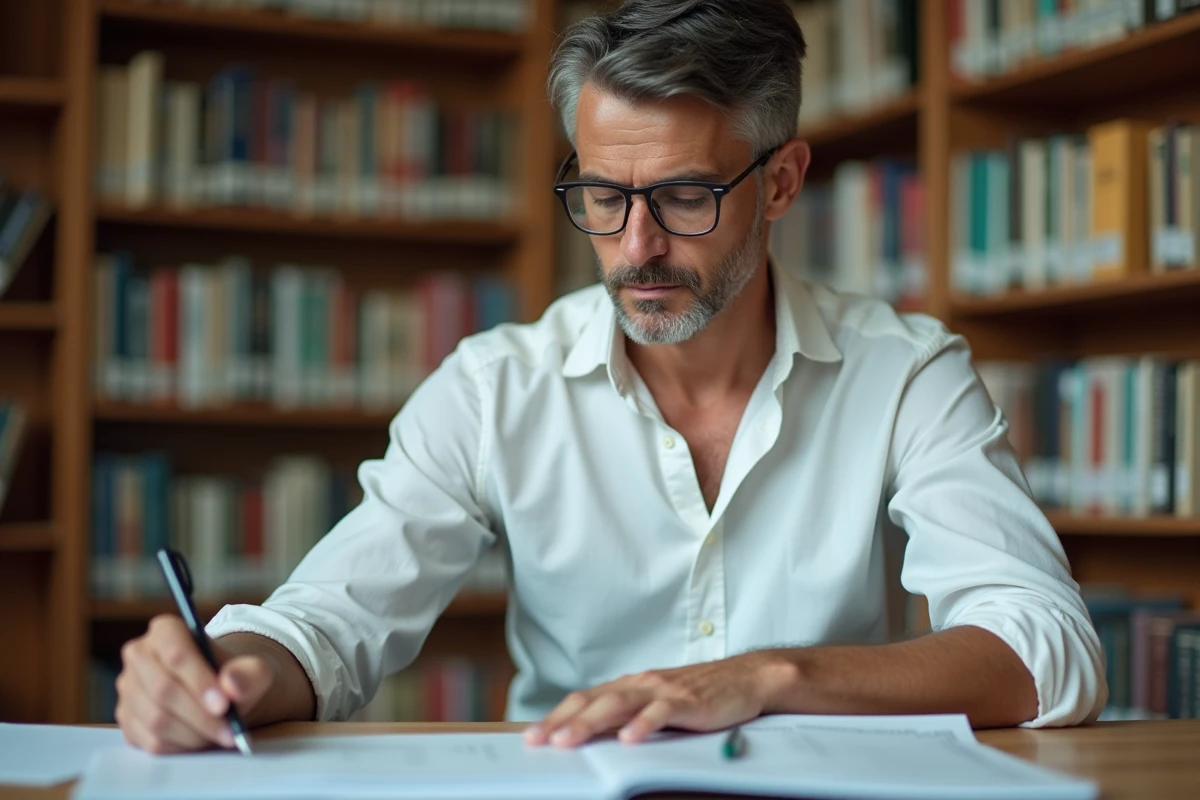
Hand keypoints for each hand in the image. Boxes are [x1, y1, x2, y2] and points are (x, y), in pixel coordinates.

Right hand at [115, 614, 273, 753]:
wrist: (219, 693)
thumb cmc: (233, 676)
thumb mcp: (253, 670)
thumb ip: (249, 674)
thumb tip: (232, 683)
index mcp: (165, 630)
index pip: (177, 654)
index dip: (199, 682)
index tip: (223, 705)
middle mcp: (139, 655)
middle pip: (163, 689)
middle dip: (199, 715)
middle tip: (228, 730)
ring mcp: (128, 688)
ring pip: (155, 718)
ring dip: (192, 734)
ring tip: (220, 736)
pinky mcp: (126, 719)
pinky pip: (149, 740)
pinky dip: (180, 747)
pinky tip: (201, 741)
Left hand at [523, 651, 793, 746]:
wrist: (744, 678)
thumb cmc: (699, 694)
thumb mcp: (657, 704)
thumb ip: (628, 716)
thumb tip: (592, 737)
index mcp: (630, 685)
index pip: (585, 699)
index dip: (557, 716)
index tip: (532, 736)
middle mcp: (641, 684)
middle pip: (594, 700)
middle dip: (563, 721)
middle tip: (539, 741)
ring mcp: (664, 691)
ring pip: (619, 704)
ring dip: (591, 722)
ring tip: (570, 740)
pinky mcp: (688, 701)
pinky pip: (662, 712)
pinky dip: (643, 725)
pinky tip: (629, 739)